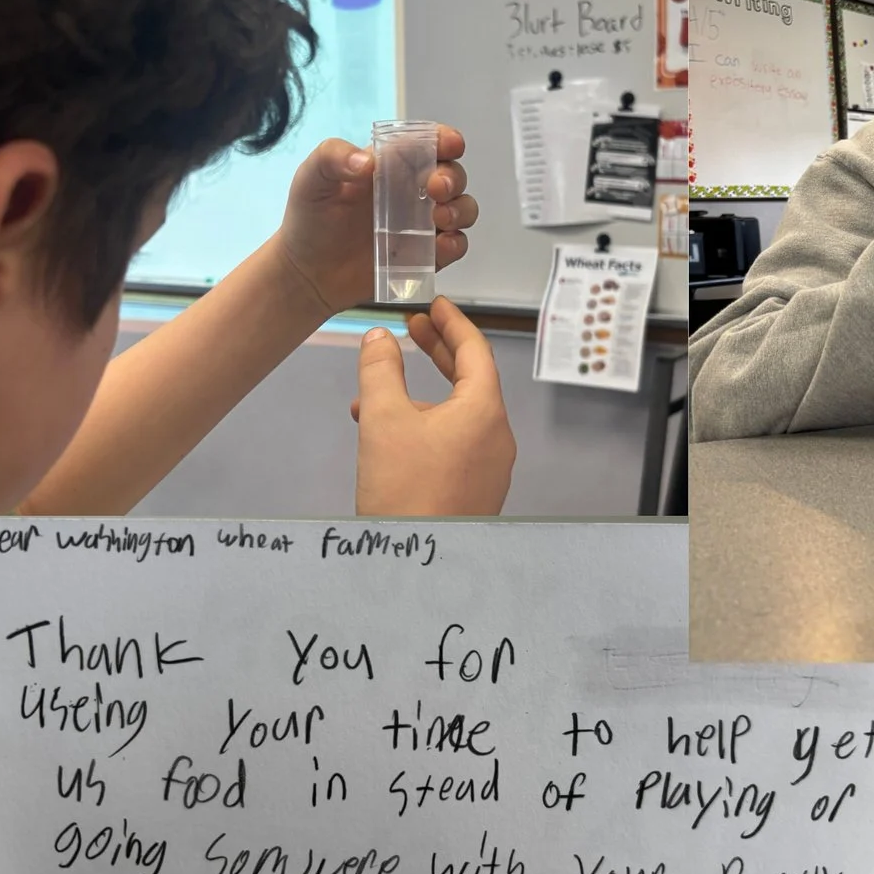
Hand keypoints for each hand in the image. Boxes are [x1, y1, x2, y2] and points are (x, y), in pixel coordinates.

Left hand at [278, 129, 473, 312]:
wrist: (306, 272)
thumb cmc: (309, 219)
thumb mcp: (311, 178)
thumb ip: (333, 158)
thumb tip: (368, 163)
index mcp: (392, 163)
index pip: (428, 143)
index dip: (446, 139)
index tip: (450, 145)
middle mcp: (413, 190)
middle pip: (453, 174)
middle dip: (453, 177)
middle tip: (436, 189)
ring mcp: (421, 224)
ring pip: (462, 209)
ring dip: (460, 209)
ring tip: (439, 218)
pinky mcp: (423, 256)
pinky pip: (454, 247)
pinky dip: (455, 244)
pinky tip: (440, 245)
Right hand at [353, 298, 514, 518]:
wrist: (417, 569)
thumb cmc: (405, 491)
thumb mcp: (383, 420)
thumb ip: (380, 369)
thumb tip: (379, 338)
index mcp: (484, 412)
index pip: (476, 350)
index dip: (452, 322)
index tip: (433, 304)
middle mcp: (497, 439)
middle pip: (471, 381)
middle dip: (438, 353)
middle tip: (412, 330)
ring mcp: (490, 470)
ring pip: (456, 417)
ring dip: (420, 398)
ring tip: (376, 396)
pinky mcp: (476, 495)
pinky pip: (454, 447)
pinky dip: (426, 429)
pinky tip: (388, 437)